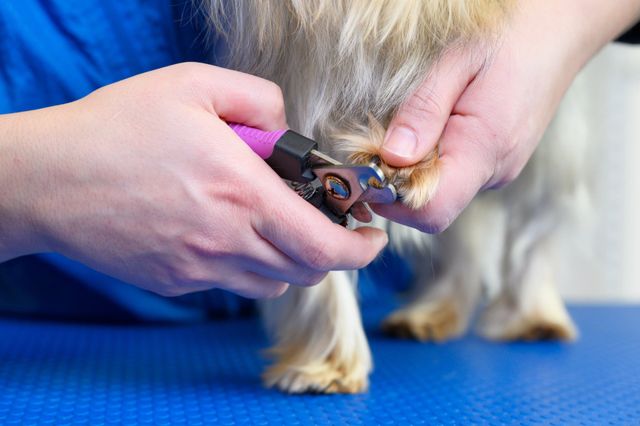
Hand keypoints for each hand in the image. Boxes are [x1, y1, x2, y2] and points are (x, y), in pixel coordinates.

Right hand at [0, 63, 387, 297]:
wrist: (48, 179)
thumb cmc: (119, 127)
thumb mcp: (194, 86)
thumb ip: (259, 99)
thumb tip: (289, 129)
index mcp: (241, 194)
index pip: (324, 246)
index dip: (361, 251)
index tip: (371, 238)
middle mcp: (226, 241)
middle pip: (306, 270)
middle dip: (330, 252)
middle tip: (327, 226)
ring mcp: (199, 268)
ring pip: (272, 282)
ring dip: (290, 260)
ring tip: (275, 226)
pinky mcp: (175, 282)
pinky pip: (231, 283)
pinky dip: (248, 265)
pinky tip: (227, 233)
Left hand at [375, 0, 639, 232]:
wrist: (559, 33)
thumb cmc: (509, 39)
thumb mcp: (456, 62)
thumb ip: (423, 111)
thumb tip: (391, 157)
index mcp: (485, 150)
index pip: (431, 209)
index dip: (391, 197)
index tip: (367, 165)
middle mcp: (493, 172)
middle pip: (429, 207)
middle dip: (394, 183)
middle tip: (378, 141)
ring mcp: (496, 171)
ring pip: (439, 193)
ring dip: (411, 171)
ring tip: (409, 127)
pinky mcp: (494, 164)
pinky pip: (452, 177)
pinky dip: (429, 162)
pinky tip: (429, 129)